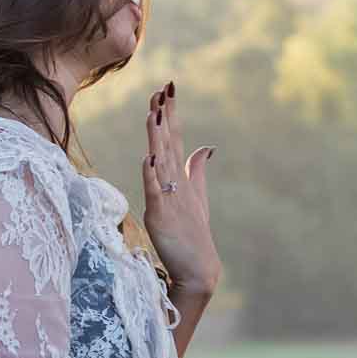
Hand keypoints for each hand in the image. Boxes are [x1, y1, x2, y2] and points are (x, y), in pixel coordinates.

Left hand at [140, 82, 220, 296]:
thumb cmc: (195, 235)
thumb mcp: (197, 197)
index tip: (168, 87)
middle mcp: (177, 183)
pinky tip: (148, 156)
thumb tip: (207, 146)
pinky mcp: (161, 215)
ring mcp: (170, 198)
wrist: (199, 270)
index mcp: (183, 177)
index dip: (171, 113)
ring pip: (161, 161)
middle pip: (169, 142)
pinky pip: (155, 191)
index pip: (176, 138)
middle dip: (166, 115)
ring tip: (155, 112)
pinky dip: (151, 174)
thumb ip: (198, 170)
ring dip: (158, 136)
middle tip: (164, 88)